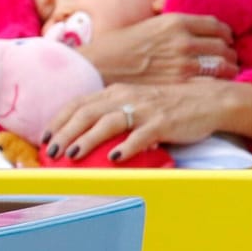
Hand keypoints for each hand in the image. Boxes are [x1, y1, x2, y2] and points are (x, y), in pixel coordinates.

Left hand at [45, 81, 240, 163]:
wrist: (208, 101)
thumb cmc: (167, 106)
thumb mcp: (135, 103)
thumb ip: (111, 112)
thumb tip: (83, 133)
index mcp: (116, 91)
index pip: (78, 103)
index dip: (58, 120)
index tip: (43, 137)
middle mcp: (126, 97)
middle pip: (87, 112)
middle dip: (65, 132)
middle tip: (50, 150)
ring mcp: (145, 109)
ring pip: (108, 122)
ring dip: (87, 139)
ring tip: (71, 155)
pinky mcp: (163, 123)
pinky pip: (141, 136)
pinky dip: (126, 147)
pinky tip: (114, 159)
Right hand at [80, 13, 236, 85]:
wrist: (98, 68)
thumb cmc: (118, 47)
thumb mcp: (148, 26)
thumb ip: (174, 29)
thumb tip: (193, 34)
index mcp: (176, 22)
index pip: (217, 26)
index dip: (225, 34)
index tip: (224, 41)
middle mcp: (183, 41)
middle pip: (224, 46)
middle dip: (229, 54)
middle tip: (227, 60)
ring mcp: (183, 64)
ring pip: (224, 66)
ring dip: (228, 70)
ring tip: (224, 75)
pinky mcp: (179, 85)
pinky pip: (212, 83)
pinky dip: (218, 85)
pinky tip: (214, 88)